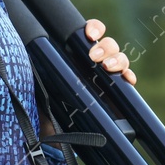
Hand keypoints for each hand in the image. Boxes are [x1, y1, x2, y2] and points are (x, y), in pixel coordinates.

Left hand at [39, 18, 135, 137]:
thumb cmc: (42, 106)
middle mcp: (92, 64)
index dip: (94, 28)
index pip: (90, 33)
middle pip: (109, 45)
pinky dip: (129, 77)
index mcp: (75, 55)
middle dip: (105, 47)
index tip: (90, 34)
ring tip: (107, 68)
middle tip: (93, 57)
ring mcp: (105, 79)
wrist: (51, 136)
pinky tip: (127, 79)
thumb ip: (41, 67)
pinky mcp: (115, 96)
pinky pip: (127, 81)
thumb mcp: (38, 82)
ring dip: (118, 60)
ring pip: (120, 59)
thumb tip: (35, 52)